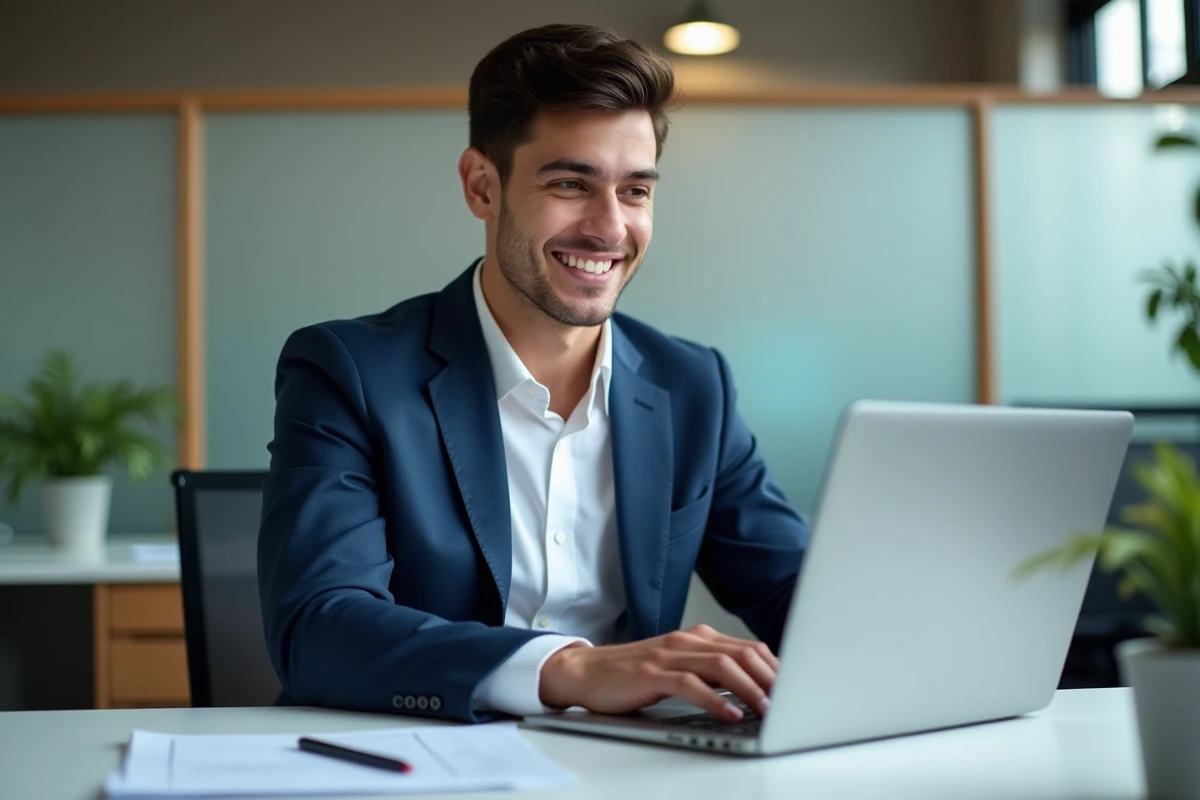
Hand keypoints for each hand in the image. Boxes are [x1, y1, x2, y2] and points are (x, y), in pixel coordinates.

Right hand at [538, 624, 777, 720]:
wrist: (586, 672)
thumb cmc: (633, 674)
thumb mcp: (677, 668)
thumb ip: (710, 672)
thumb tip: (752, 690)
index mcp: (697, 638)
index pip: (748, 647)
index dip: (775, 667)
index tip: (796, 689)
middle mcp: (686, 641)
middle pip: (741, 653)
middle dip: (770, 678)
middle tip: (790, 701)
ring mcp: (668, 655)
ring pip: (721, 665)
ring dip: (749, 688)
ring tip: (767, 709)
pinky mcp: (651, 673)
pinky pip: (691, 684)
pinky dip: (715, 700)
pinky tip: (730, 713)